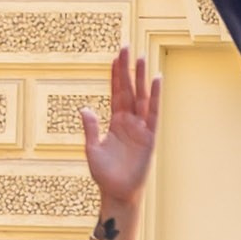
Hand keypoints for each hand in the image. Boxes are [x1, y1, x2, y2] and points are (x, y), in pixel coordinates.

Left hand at [80, 48, 159, 214]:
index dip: (115, 74)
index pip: (116, 92)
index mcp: (114, 121)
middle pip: (128, 88)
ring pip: (141, 96)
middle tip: (126, 46)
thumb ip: (90, 128)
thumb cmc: (105, 174)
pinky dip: (154, 96)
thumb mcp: (92, 149)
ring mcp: (140, 127)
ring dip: (141, 77)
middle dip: (127, 68)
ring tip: (142, 57)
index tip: (116, 56)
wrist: (118, 193)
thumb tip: (84, 108)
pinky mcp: (149, 136)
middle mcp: (128, 120)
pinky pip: (152, 112)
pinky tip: (156, 80)